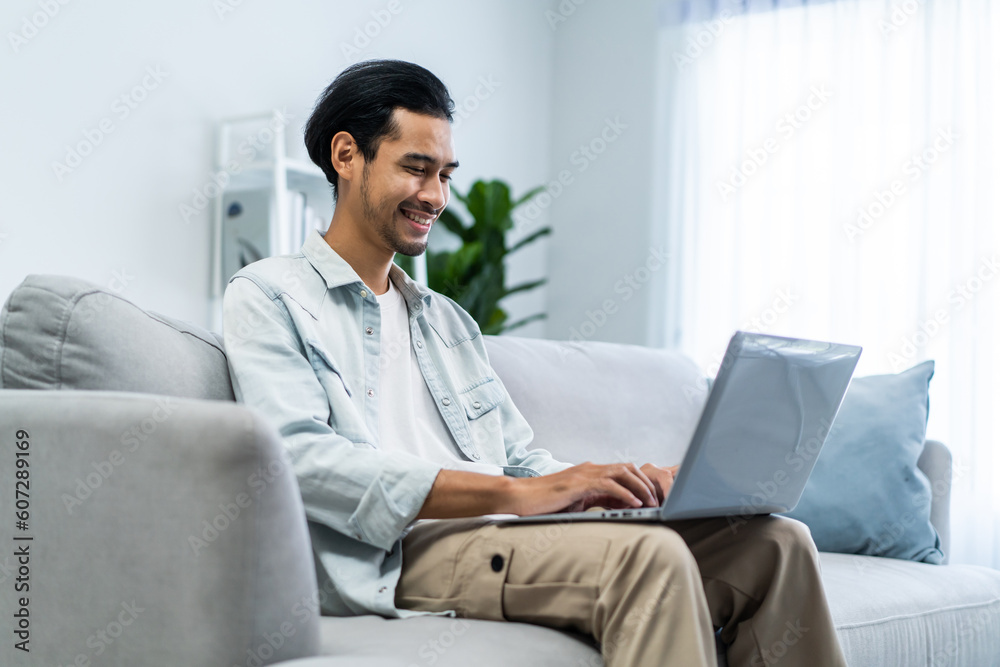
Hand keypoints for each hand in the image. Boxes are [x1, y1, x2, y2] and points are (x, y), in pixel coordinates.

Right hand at [507, 461, 676, 515]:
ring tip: (651, 502)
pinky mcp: (579, 483)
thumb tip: (612, 509)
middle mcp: (589, 469)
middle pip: (627, 468)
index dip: (639, 482)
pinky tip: (635, 504)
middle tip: (657, 499)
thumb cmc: (543, 503)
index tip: (651, 498)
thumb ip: (592, 501)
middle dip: (645, 482)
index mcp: (589, 473)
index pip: (622, 471)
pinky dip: (625, 494)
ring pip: (622, 473)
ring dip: (640, 487)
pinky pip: (609, 485)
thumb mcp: (573, 502)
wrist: (520, 497)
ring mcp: (584, 474)